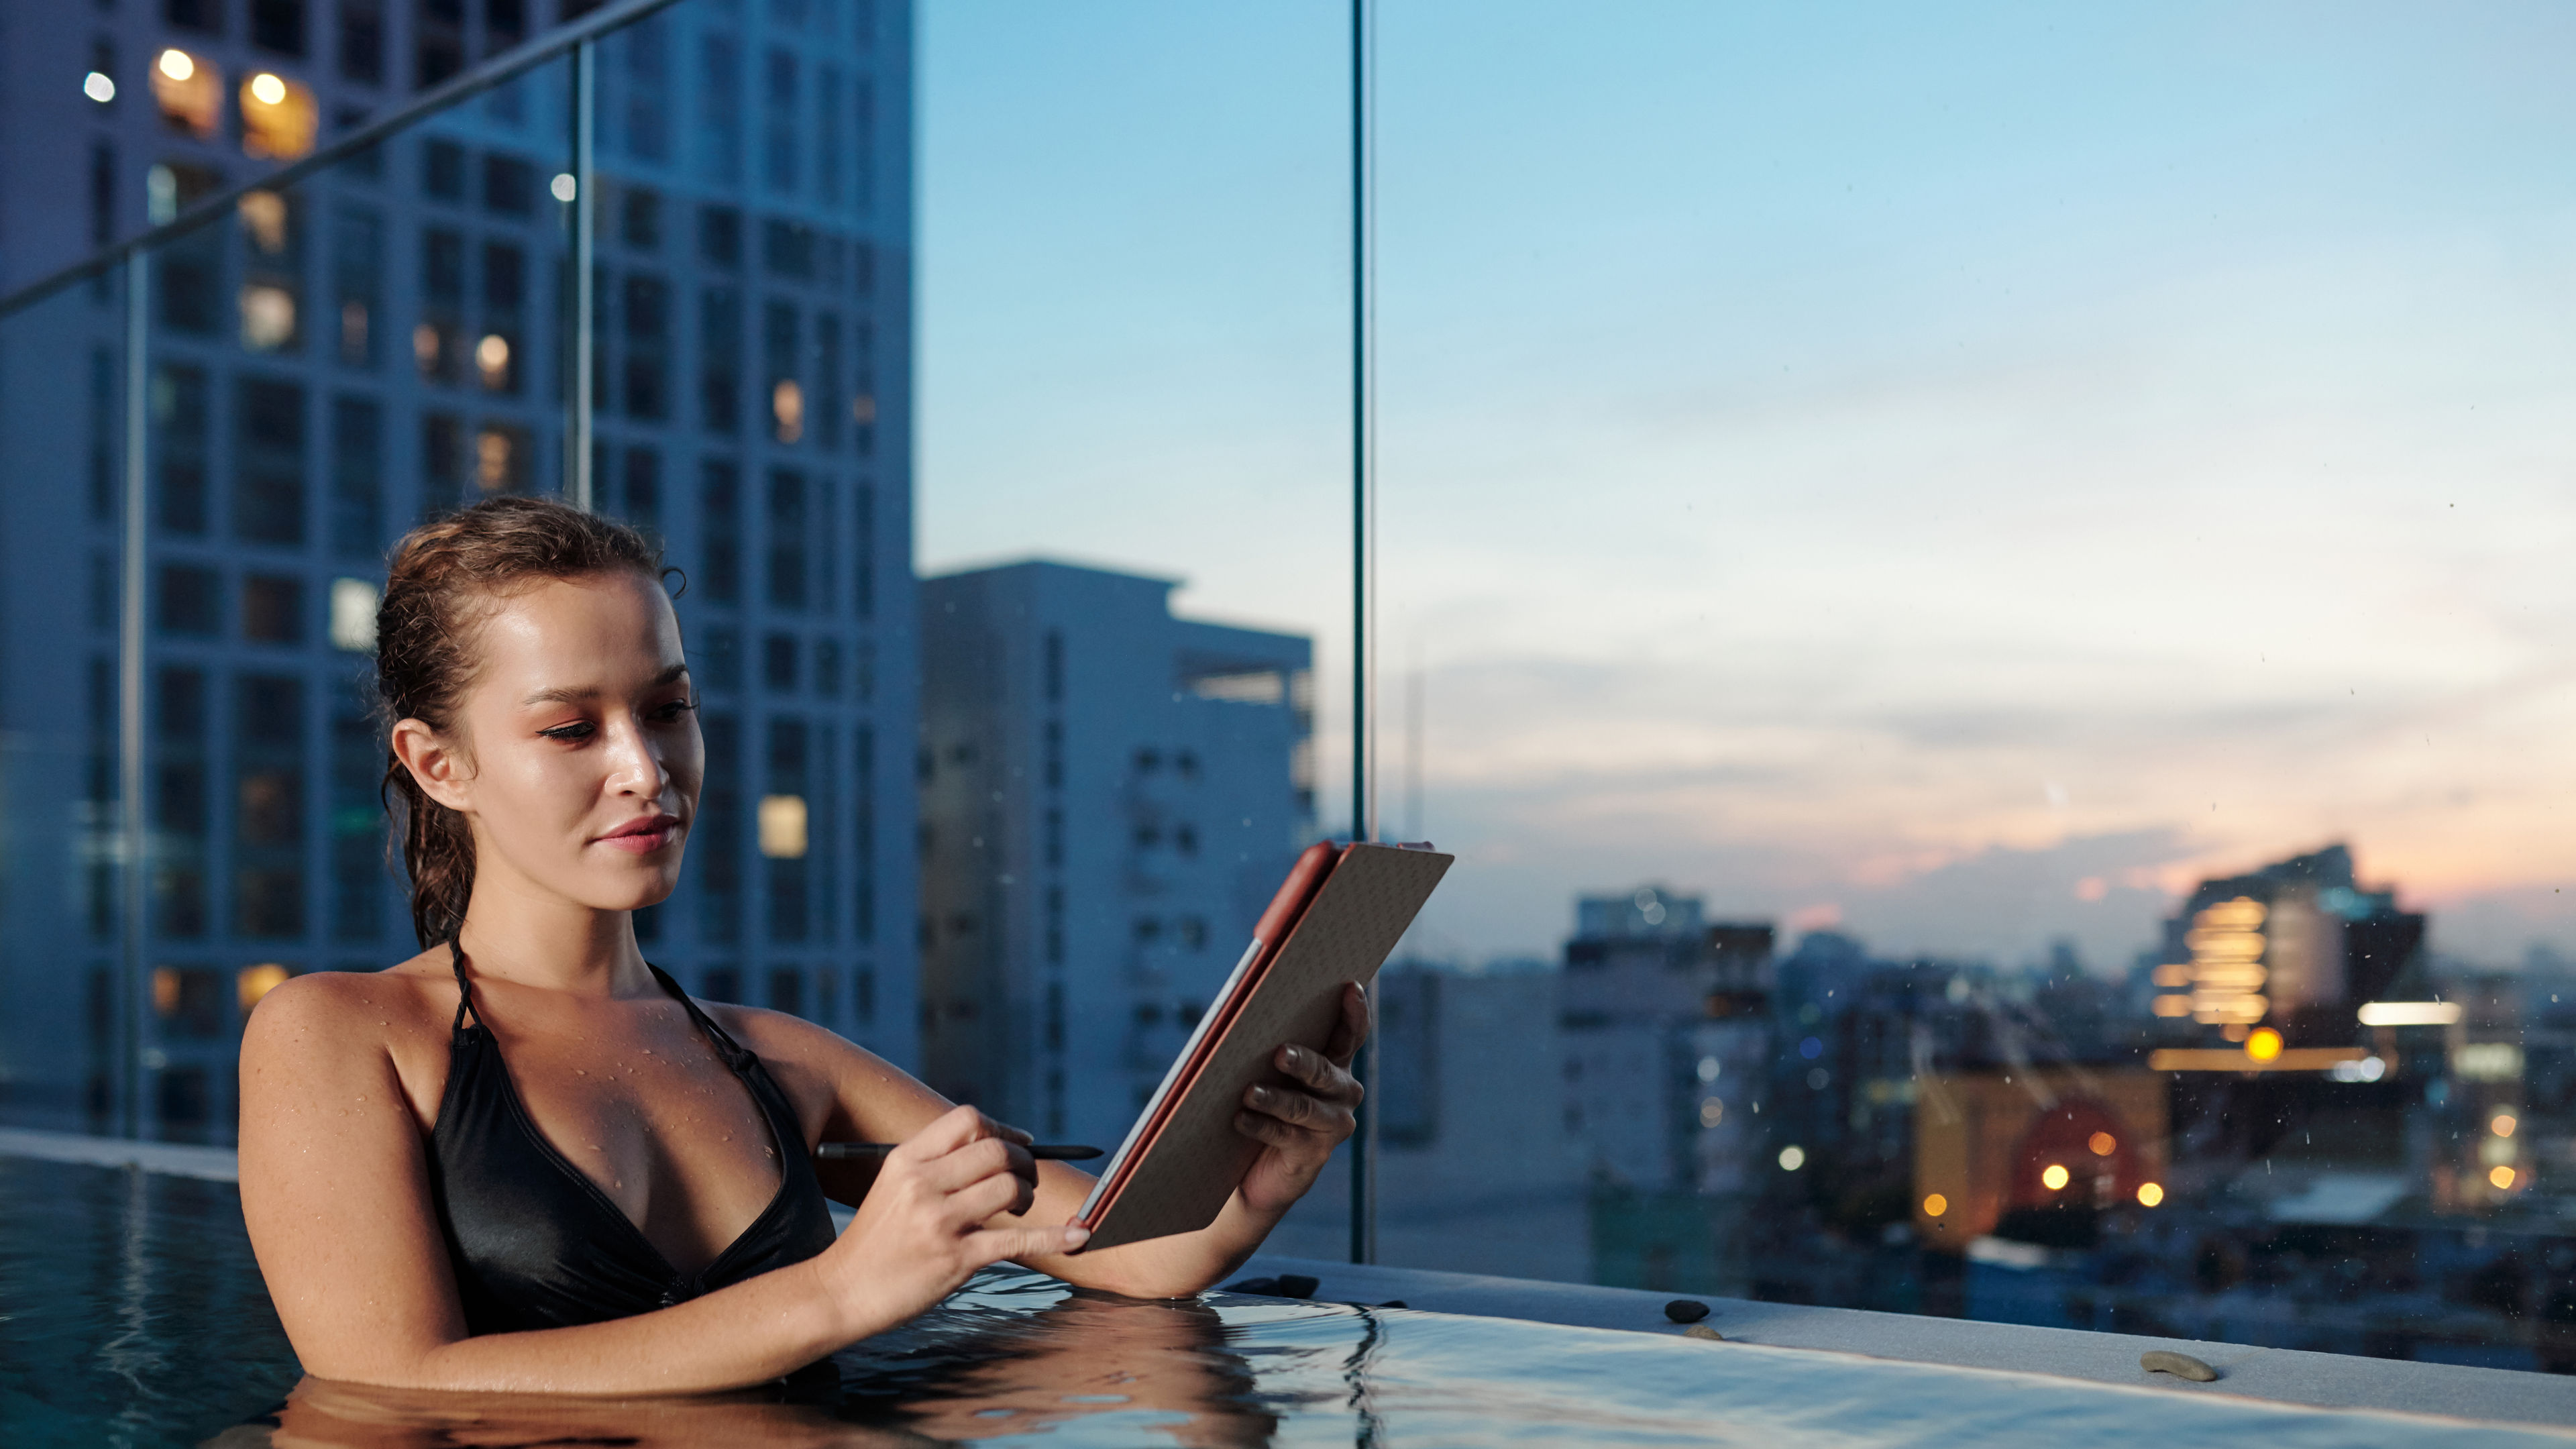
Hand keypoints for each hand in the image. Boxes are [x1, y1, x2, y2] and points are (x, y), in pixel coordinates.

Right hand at [816, 1104, 1086, 1337]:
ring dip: (1027, 1196)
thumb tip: (997, 1143)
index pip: (967, 1119)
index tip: (1020, 1144)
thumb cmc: (877, 1239)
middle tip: (1025, 1182)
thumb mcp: (894, 1186)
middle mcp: (922, 1184)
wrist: (844, 1291)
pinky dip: (1055, 1238)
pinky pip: (1018, 1241)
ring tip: (1019, 1211)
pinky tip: (1079, 1237)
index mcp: (906, 1160)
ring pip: (1009, 1188)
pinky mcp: (956, 1259)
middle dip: (1023, 1163)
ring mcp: (939, 1222)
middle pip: (996, 1150)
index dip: (1002, 1128)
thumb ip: (935, 1162)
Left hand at [1232, 982, 1367, 1216]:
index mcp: (1335, 1063)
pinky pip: (1285, 1134)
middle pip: (1324, 1071)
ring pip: (1303, 1106)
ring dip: (1274, 1098)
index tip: (1349, 988)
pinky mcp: (1314, 1152)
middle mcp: (1342, 1091)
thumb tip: (1240, 1015)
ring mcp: (1333, 1124)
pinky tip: (1240, 1119)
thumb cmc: (1262, 1104)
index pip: (1351, 1034)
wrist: (1258, 1169)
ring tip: (1248, 1092)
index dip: (1354, 1012)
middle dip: (1302, 1061)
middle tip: (1280, 1054)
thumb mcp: (1271, 1073)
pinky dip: (1260, 1125)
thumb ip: (1271, 1047)